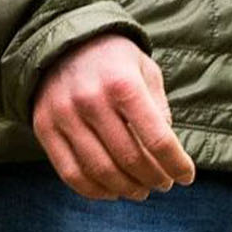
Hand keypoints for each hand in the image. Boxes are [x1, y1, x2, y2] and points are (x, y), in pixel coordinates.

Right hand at [29, 31, 194, 198]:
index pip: (158, 139)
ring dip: (127, 189)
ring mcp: (64, 116)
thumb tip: (167, 157)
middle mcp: (91, 100)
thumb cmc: (115, 60)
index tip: (186, 177)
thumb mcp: (146, 72)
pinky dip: (95, 191)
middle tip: (164, 184)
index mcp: (123, 84)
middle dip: (154, 179)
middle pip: (130, 159)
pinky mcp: (45, 128)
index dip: (176, 164)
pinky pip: (71, 173)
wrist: (64, 40)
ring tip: (141, 190)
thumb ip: (158, 111)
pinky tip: (112, 191)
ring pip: (101, 171)